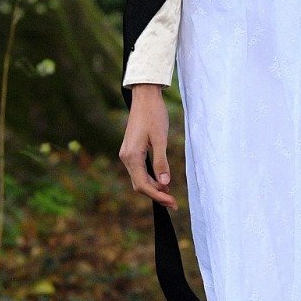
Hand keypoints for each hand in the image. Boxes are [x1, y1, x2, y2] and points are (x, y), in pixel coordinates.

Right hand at [120, 84, 177, 210]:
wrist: (145, 97)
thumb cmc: (154, 114)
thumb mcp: (160, 139)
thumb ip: (161, 162)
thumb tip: (165, 182)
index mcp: (131, 155)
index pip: (143, 184)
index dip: (158, 196)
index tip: (172, 202)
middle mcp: (126, 157)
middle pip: (139, 184)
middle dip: (156, 195)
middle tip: (174, 202)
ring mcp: (127, 154)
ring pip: (138, 178)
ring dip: (153, 187)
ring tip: (170, 194)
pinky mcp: (131, 150)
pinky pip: (138, 170)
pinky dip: (150, 178)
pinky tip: (162, 181)